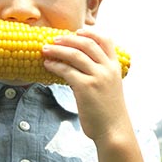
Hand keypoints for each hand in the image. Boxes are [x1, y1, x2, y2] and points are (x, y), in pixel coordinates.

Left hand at [42, 28, 130, 143]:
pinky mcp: (85, 87)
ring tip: (46, 49)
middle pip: (87, 44)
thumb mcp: (110, 86)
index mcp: (115, 67)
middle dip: (68, 39)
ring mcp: (97, 77)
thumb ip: (100, 73)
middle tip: (54, 39)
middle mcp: (107, 69)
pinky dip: (55, 65)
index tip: (77, 31)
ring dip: (58, 50)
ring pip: (75, 55)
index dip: (90, 33)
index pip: (106, 40)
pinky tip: (47, 65)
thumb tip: (78, 64)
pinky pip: (67, 70)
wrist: (113, 130)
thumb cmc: (108, 111)